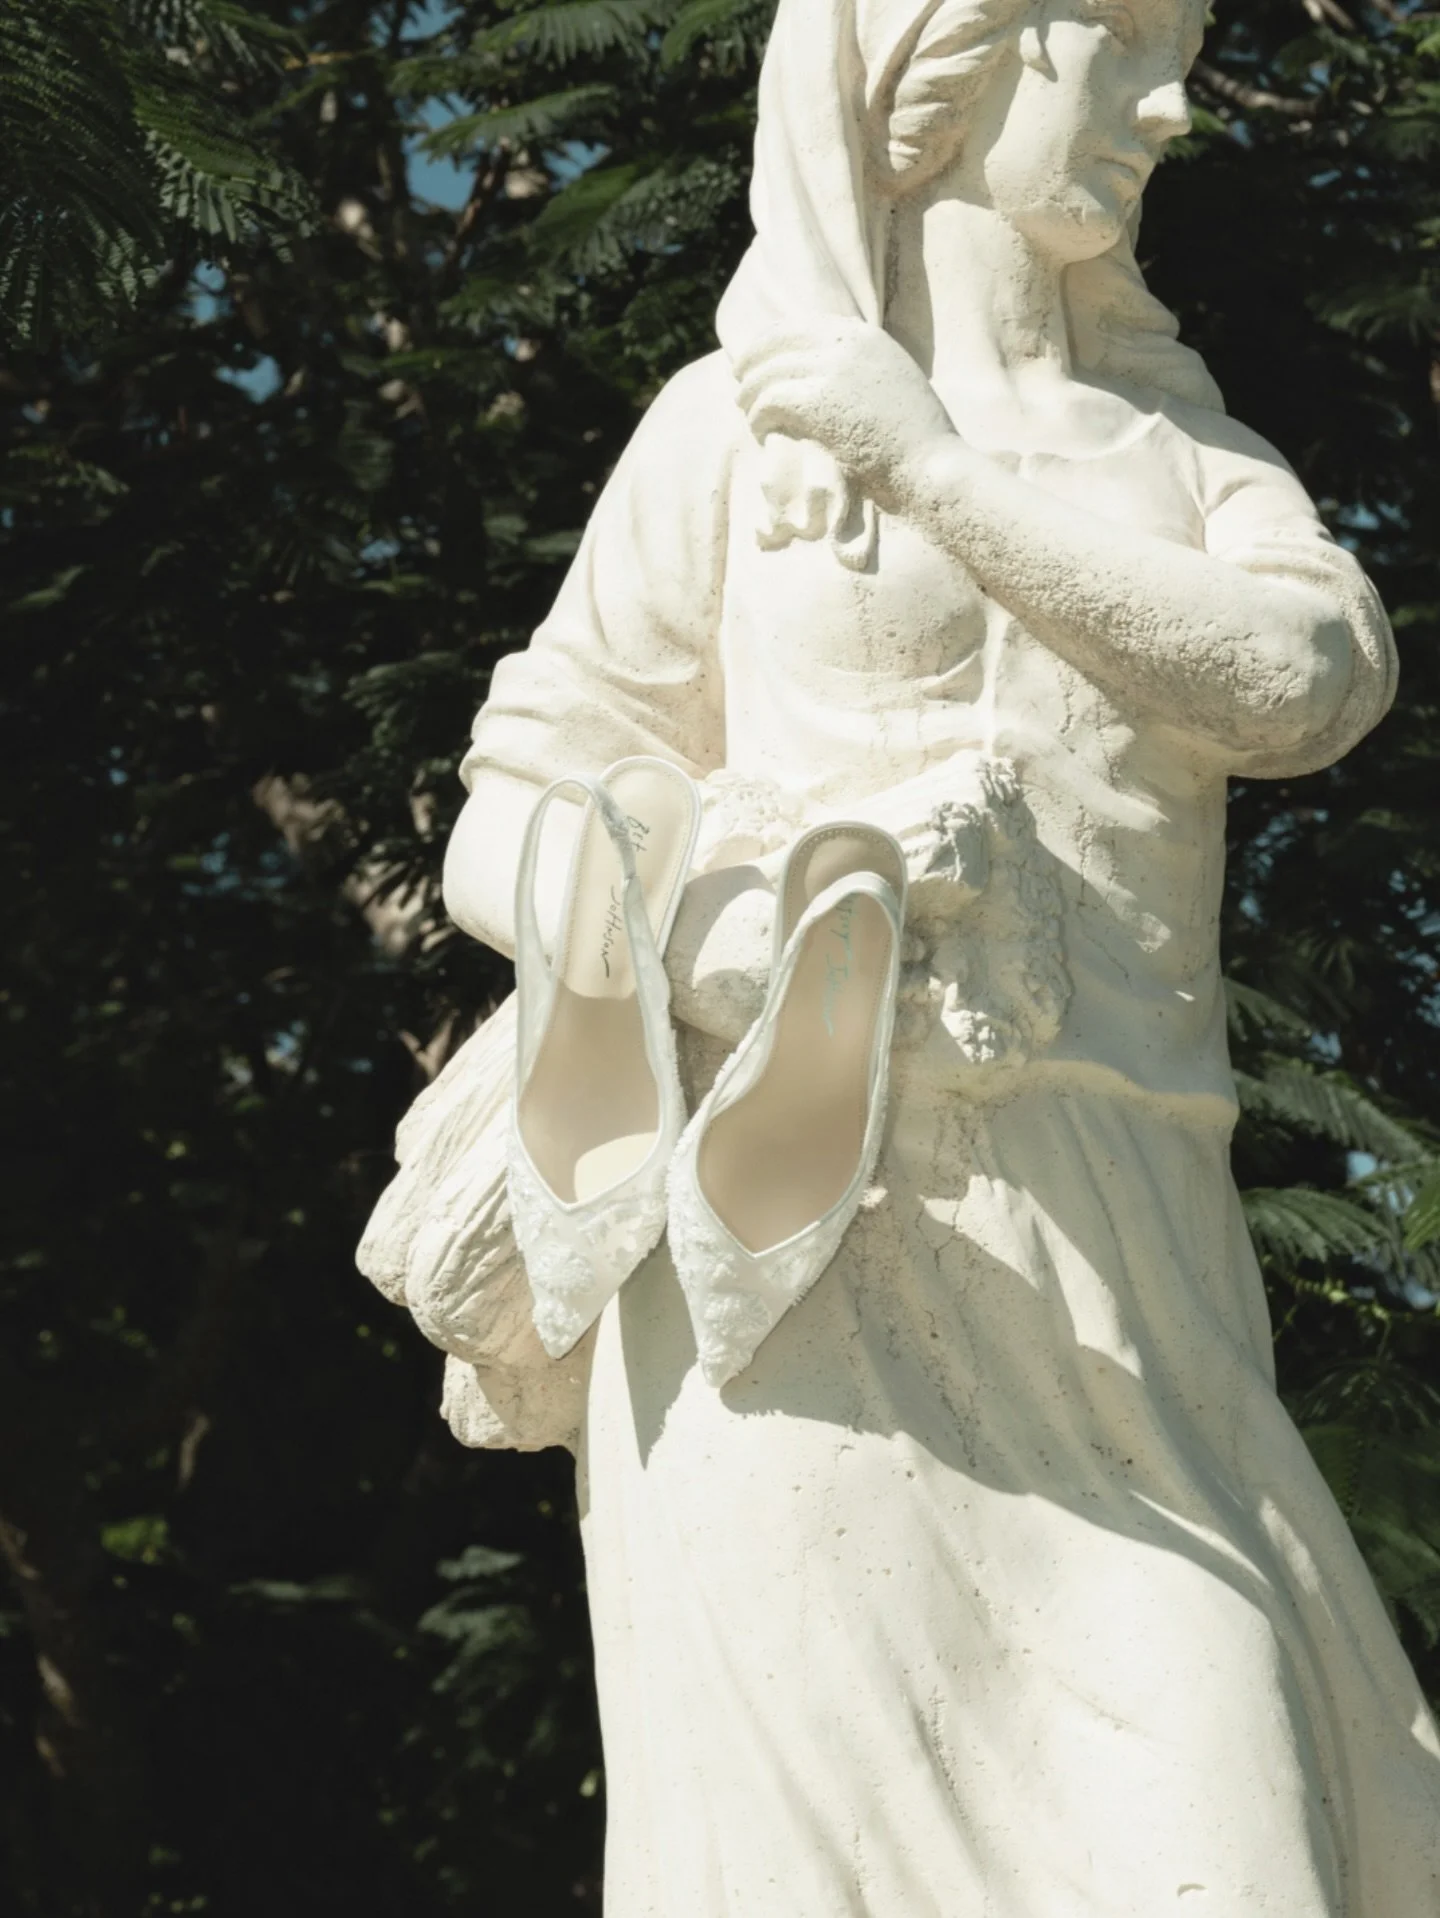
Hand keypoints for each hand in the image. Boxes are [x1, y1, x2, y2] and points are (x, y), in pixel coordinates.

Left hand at [734, 318, 953, 504]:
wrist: (933, 464)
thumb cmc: (918, 439)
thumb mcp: (894, 384)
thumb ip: (862, 370)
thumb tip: (824, 377)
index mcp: (865, 336)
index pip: (800, 324)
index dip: (771, 340)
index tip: (757, 358)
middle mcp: (846, 343)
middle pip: (776, 341)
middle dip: (752, 362)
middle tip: (739, 384)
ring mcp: (831, 370)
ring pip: (767, 373)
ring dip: (751, 395)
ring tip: (747, 413)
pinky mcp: (818, 401)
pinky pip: (769, 401)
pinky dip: (757, 417)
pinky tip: (759, 431)